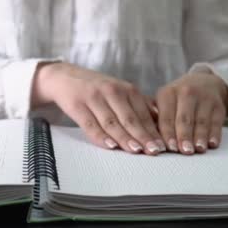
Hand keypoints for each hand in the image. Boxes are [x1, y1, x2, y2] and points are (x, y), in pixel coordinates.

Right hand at [32, 62, 165, 154]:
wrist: (64, 76)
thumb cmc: (96, 89)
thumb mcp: (119, 91)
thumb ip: (138, 105)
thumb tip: (160, 122)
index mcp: (126, 89)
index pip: (142, 113)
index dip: (153, 130)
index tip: (163, 145)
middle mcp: (111, 91)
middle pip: (130, 118)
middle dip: (143, 136)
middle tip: (154, 151)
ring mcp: (94, 98)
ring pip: (112, 122)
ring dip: (125, 138)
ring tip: (136, 151)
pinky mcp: (77, 105)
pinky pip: (91, 124)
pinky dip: (101, 136)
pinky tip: (110, 146)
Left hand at [153, 72, 227, 154]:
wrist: (204, 82)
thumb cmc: (177, 99)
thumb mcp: (164, 101)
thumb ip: (155, 118)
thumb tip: (149, 139)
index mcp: (167, 94)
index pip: (166, 117)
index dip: (168, 133)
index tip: (169, 148)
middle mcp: (186, 93)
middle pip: (184, 119)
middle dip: (184, 136)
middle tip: (184, 151)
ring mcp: (204, 98)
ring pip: (201, 121)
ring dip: (200, 136)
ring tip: (198, 149)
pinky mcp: (218, 105)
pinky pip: (216, 121)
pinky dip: (214, 133)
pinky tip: (212, 144)